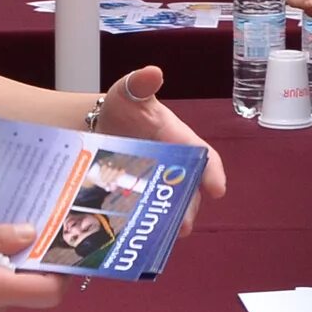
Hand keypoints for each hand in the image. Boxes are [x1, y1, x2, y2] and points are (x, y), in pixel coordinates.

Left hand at [93, 66, 229, 227]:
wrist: (95, 128)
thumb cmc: (122, 109)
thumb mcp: (127, 93)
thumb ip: (139, 84)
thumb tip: (152, 72)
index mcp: (181, 142)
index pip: (204, 158)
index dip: (213, 174)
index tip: (217, 190)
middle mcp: (176, 168)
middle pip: (190, 191)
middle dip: (188, 209)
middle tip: (183, 225)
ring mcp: (159, 186)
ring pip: (171, 208)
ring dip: (169, 223)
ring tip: (161, 237)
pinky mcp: (141, 199)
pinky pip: (150, 215)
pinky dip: (147, 226)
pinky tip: (137, 238)